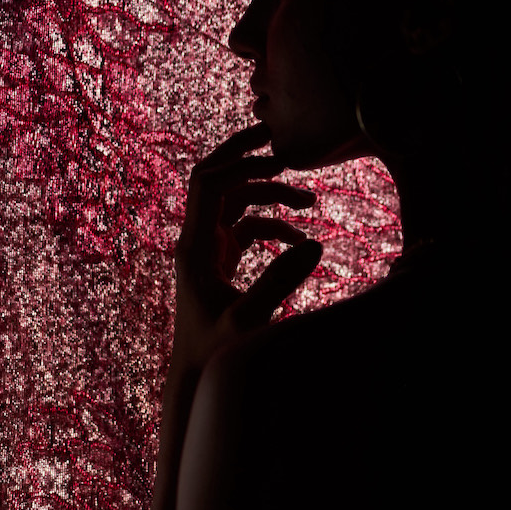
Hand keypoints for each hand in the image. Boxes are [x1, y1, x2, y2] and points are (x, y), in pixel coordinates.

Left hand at [171, 121, 320, 380]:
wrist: (196, 374)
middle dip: (244, 155)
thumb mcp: (249, 319)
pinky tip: (298, 239)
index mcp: (195, 245)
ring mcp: (209, 249)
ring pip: (237, 202)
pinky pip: (247, 227)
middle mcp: (198, 240)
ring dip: (270, 194)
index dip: (241, 163)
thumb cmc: (216, 352)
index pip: (209, 183)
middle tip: (275, 135)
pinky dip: (272, 224)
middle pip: (215, 178)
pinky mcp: (221, 261)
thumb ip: (279, 282)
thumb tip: (315, 243)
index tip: (278, 156)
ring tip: (310, 199)